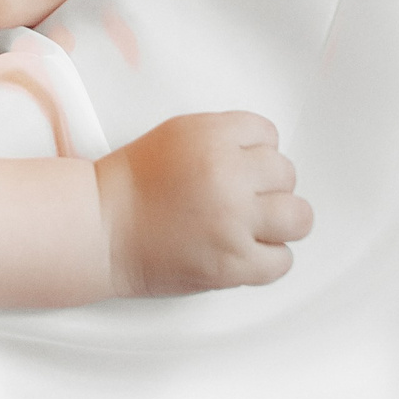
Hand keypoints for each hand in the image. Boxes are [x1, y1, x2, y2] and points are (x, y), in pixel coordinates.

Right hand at [94, 111, 313, 296]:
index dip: (255, 153)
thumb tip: (264, 155)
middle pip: (286, 174)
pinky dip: (268, 259)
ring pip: (298, 217)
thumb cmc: (131, 188)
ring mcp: (233, 222)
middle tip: (241, 197)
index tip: (240, 167)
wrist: (100, 230)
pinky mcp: (232, 264)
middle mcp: (227, 176)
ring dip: (281, 222)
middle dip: (266, 186)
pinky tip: (246, 251)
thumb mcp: (177, 134)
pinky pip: (282, 261)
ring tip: (256, 225)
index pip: (269, 134)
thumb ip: (224, 138)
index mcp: (212, 137)